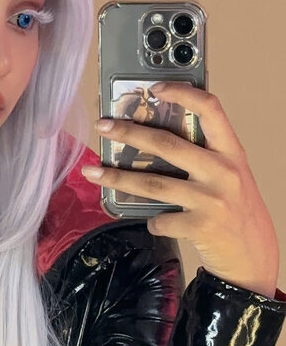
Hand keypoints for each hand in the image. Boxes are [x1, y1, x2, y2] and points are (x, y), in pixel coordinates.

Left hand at [82, 83, 278, 297]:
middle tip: (103, 126)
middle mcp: (223, 171)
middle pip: (168, 144)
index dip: (182, 93)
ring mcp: (211, 199)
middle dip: (130, 133)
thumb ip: (205, 158)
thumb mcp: (231, 176)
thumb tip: (156, 140)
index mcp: (232, 152)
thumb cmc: (237, 212)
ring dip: (118, 177)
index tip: (154, 88)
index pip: (210, 109)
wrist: (252, 256)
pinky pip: (161, 219)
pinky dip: (152, 221)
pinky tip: (153, 222)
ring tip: (93, 172)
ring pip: (154, 183)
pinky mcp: (200, 226)